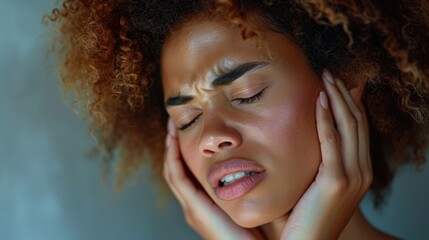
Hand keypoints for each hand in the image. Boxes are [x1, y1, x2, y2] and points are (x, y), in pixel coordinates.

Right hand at [163, 119, 263, 239]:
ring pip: (174, 172)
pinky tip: (173, 141)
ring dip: (171, 148)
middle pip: (177, 170)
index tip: (189, 128)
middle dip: (174, 145)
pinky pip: (178, 178)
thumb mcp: (257, 200)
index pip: (190, 173)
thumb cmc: (265, 232)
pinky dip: (173, 158)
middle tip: (174, 121)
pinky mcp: (195, 210)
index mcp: (208, 204)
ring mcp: (193, 208)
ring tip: (171, 126)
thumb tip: (270, 158)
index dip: (186, 151)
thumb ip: (257, 182)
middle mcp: (196, 206)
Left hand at [281, 71, 372, 238]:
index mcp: (359, 172)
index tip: (338, 85)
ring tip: (326, 79)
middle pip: (357, 123)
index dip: (351, 104)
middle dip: (345, 95)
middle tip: (331, 74)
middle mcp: (362, 172)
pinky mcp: (336, 181)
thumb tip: (307, 139)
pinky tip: (319, 100)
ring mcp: (353, 177)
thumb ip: (318, 161)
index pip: (359, 130)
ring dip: (337, 99)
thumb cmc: (305, 215)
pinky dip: (326, 118)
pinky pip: (331, 142)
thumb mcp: (316, 183)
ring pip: (348, 127)